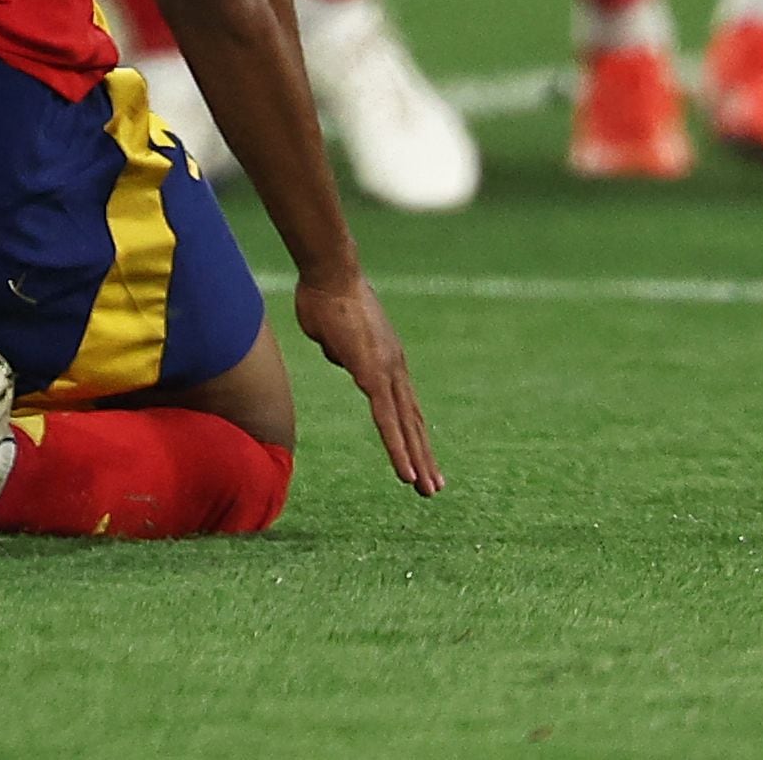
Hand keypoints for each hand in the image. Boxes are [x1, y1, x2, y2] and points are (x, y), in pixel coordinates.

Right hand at [295, 270, 442, 498]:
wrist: (330, 272)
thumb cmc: (325, 296)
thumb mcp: (333, 333)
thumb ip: (341, 351)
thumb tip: (341, 356)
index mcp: (387, 358)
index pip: (405, 404)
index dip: (414, 431)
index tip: (423, 454)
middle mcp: (395, 368)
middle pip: (414, 421)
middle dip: (425, 455)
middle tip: (437, 486)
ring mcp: (387, 373)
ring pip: (407, 427)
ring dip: (418, 461)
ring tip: (428, 490)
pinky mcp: (373, 376)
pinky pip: (388, 422)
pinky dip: (399, 450)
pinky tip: (407, 473)